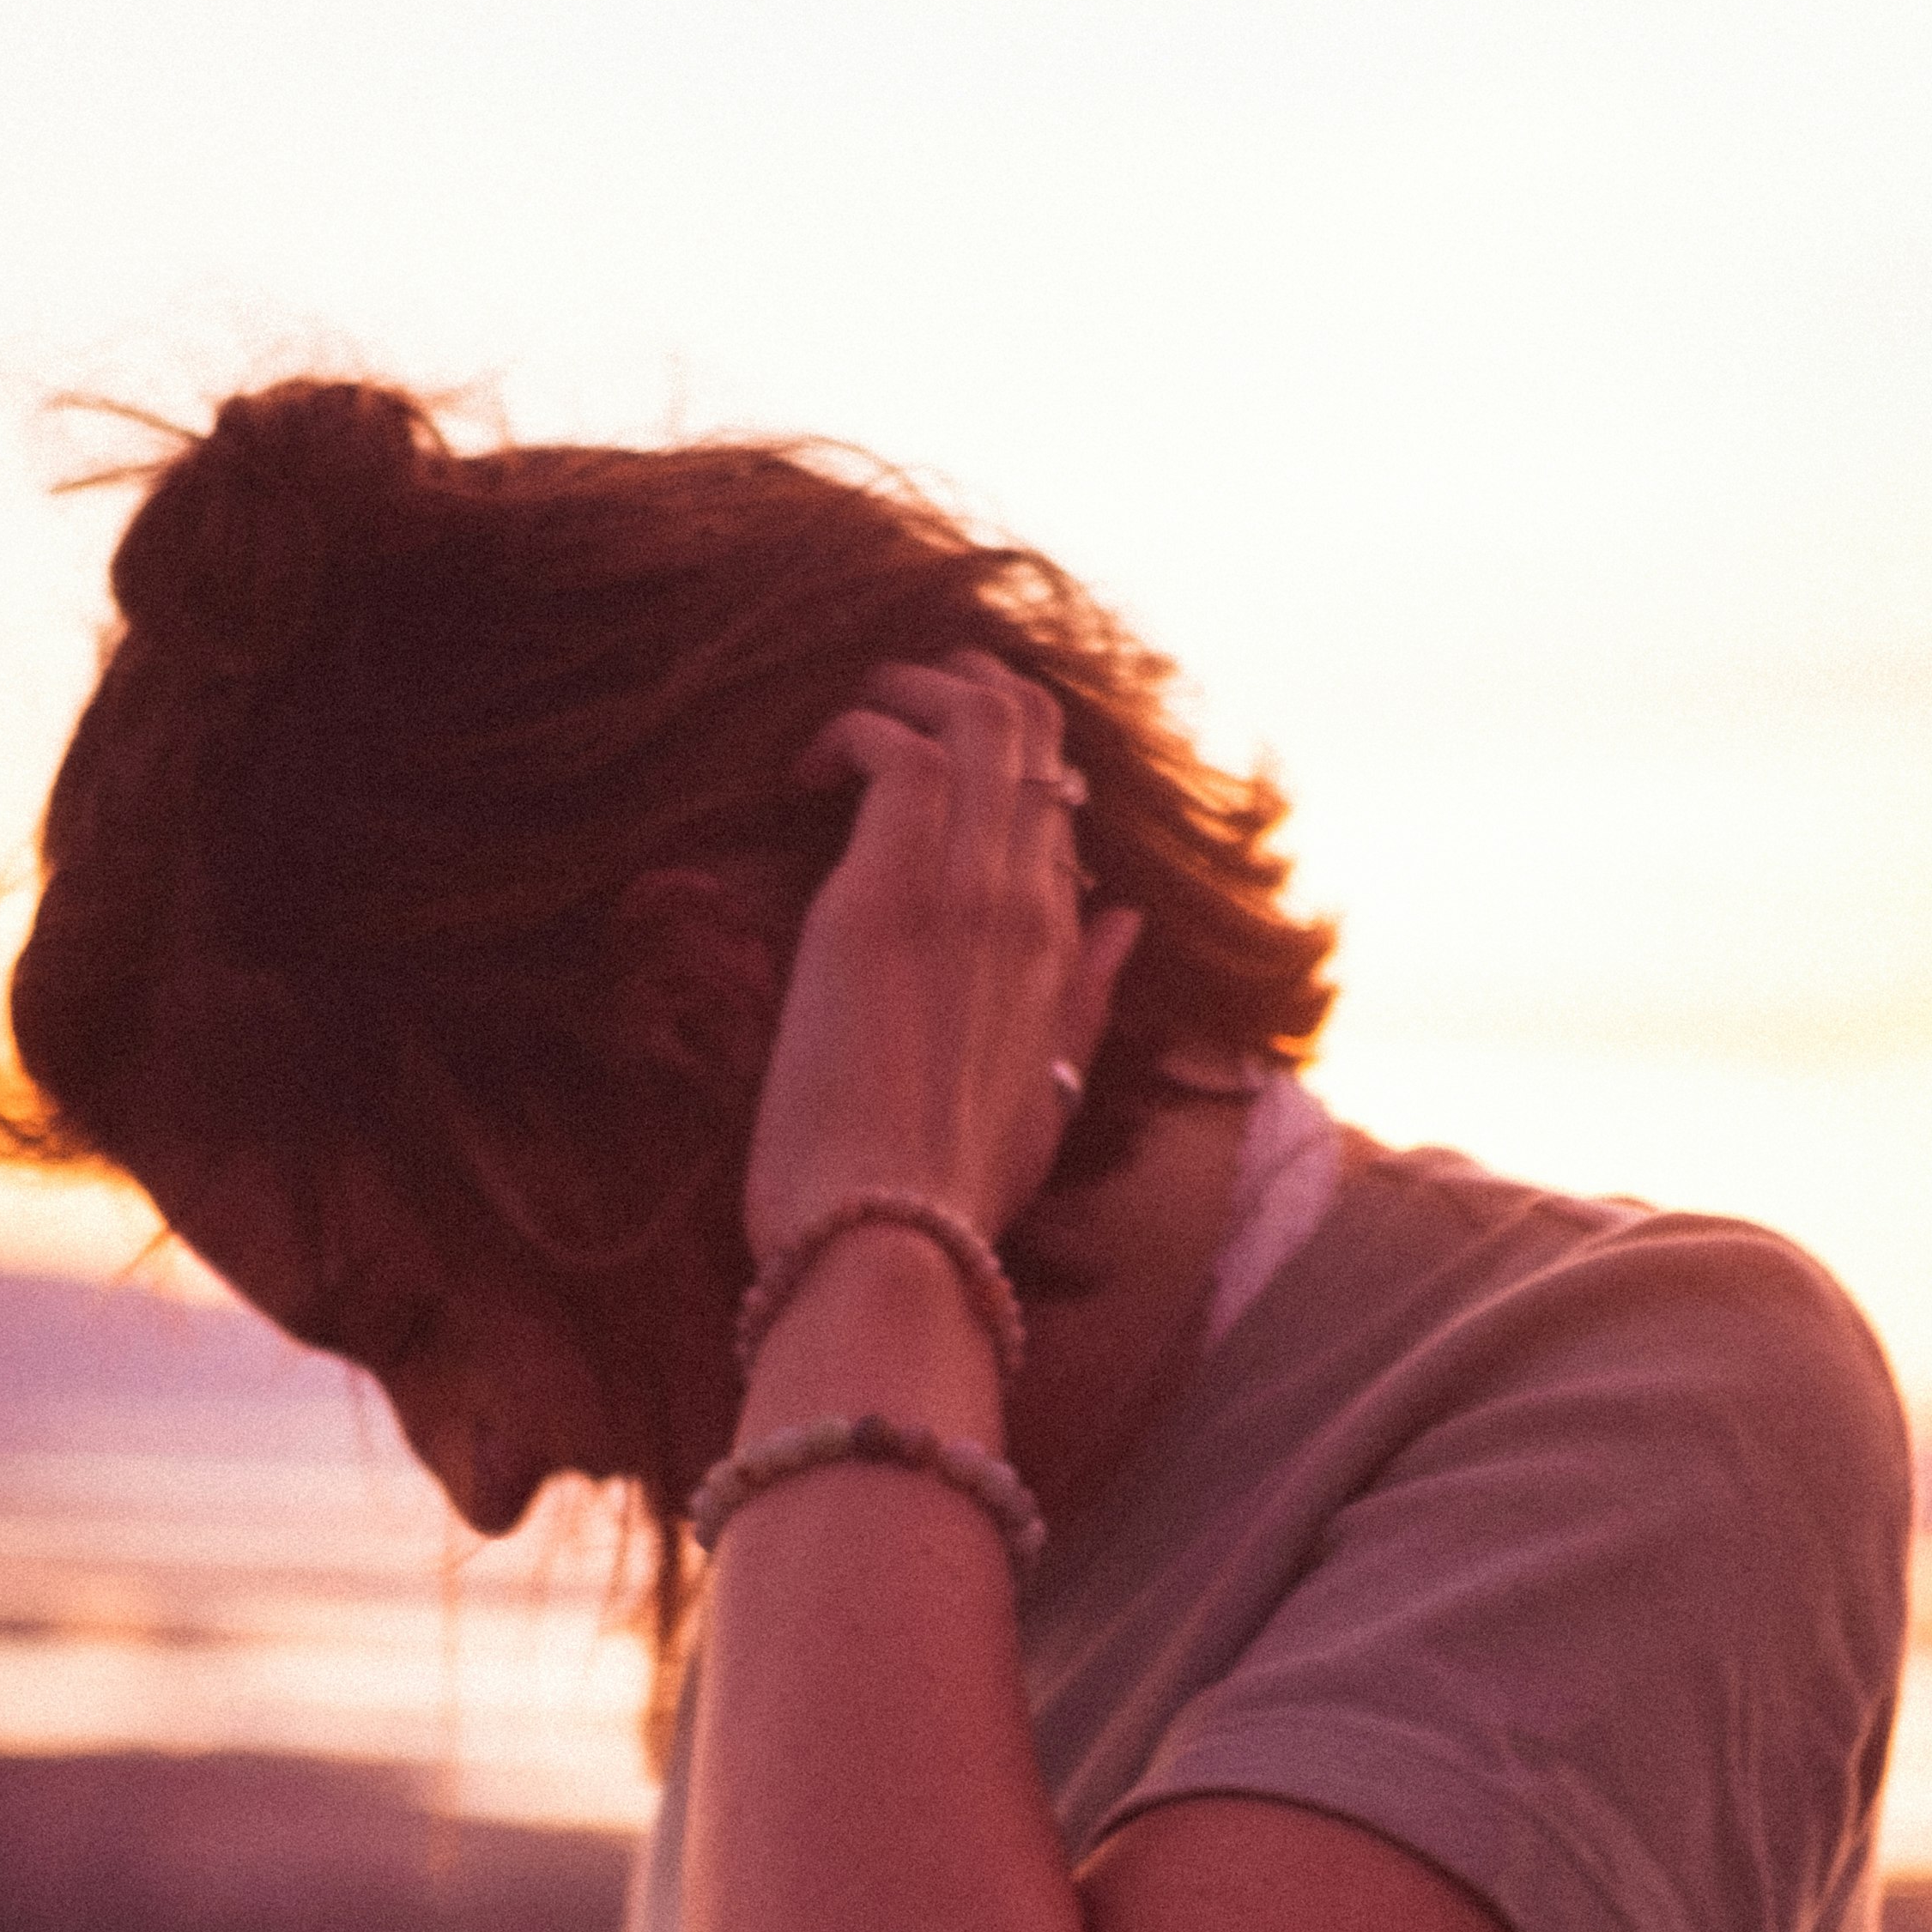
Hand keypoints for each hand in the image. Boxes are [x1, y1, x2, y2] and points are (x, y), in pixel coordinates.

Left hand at [746, 652, 1140, 1265]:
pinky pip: (896, 752)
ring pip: (979, 716)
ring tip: (844, 725)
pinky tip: (804, 769)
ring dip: (905, 689)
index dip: (995, 766)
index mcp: (1063, 952)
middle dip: (960, 686)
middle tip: (888, 702)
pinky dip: (850, 730)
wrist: (894, 1245)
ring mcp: (964, 894)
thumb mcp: (1048, 1099)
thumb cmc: (950, 1198)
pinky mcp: (883, 900)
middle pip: (1030, 732)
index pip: (1053, 803)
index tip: (923, 779)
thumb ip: (1088, 1001)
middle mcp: (1030, 905)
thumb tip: (1127, 923)